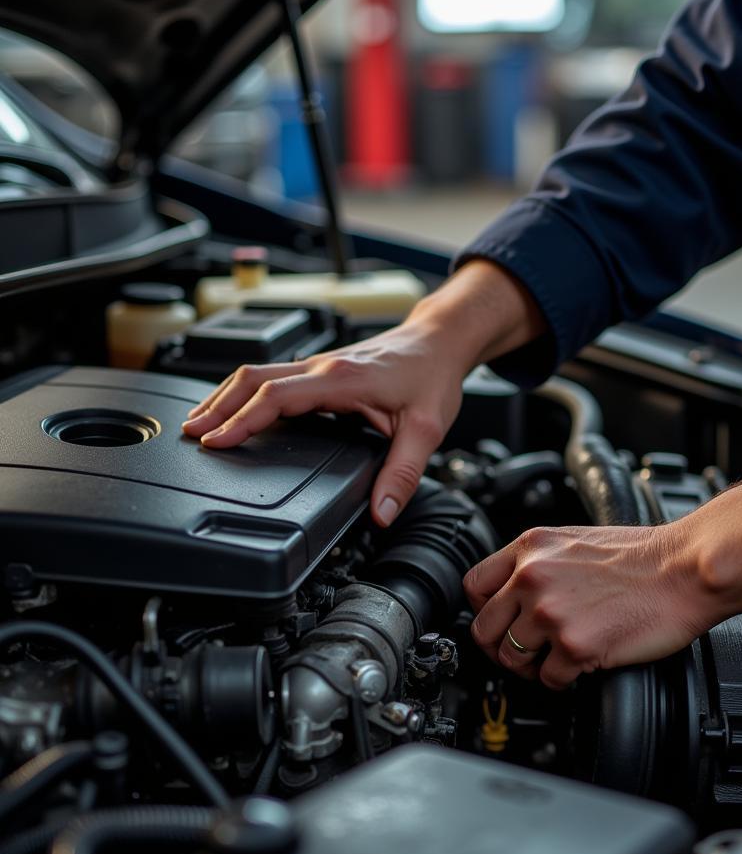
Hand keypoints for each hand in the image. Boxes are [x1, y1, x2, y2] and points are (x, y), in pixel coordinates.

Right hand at [182, 327, 462, 526]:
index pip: (275, 396)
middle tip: (190, 435)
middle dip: (216, 406)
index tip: (216, 441)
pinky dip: (245, 393)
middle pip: (252, 378)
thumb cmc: (432, 377)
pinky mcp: (321, 369)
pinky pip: (272, 377)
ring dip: (225, 396)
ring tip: (199, 423)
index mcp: (340, 380)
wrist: (439, 342)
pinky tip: (236, 409)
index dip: (241, 419)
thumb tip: (382, 511)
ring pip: (257, 373)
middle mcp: (322, 367)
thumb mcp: (426, 429)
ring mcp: (318, 365)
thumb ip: (403, 473)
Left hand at [464, 523, 711, 689]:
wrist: (687, 569)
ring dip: (532, 667)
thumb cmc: (644, 557)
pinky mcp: (575, 646)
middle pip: (484, 630)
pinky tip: (581, 665)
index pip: (473, 587)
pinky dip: (563, 680)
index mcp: (530, 548)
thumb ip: (538, 563)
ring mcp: (551, 613)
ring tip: (556, 659)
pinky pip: (548, 680)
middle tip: (524, 654)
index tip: (499, 623)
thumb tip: (515, 593)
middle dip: (501, 648)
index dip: (483, 612)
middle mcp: (533, 577)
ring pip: (511, 659)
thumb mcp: (575, 541)